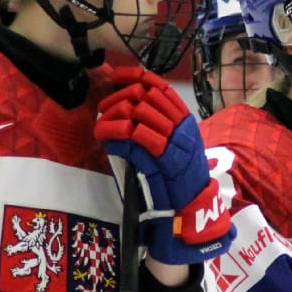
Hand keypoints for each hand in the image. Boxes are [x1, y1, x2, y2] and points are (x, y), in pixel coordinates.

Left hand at [96, 67, 234, 263]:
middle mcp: (182, 129)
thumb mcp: (176, 149)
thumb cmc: (178, 183)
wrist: (189, 216)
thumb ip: (159, 128)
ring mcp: (173, 144)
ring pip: (138, 113)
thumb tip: (131, 105)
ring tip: (102, 125)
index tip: (115, 76)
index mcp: (186, 122)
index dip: (135, 76)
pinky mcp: (162, 162)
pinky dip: (116, 134)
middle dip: (118, 98)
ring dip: (113, 116)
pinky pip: (135, 137)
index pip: (160, 87)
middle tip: (103, 109)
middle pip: (145, 96)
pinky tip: (106, 139)